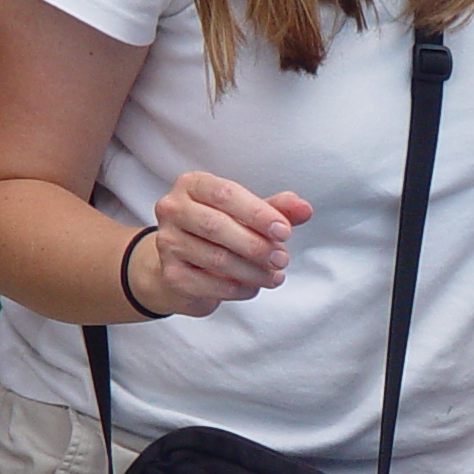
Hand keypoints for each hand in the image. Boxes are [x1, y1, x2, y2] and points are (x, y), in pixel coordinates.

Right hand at [136, 173, 315, 314]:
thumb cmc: (220, 231)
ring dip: (253, 271)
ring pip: (216, 259)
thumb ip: (277, 209)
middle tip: (283, 259)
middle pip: (217, 227)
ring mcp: (167, 242)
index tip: (285, 231)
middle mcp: (173, 209)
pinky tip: (254, 287)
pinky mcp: (171, 274)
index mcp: (192, 185)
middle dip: (256, 245)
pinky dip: (238, 289)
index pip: (226, 194)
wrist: (184, 265)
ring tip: (275, 276)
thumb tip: (305, 209)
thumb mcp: (249, 214)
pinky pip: (210, 285)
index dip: (258, 213)